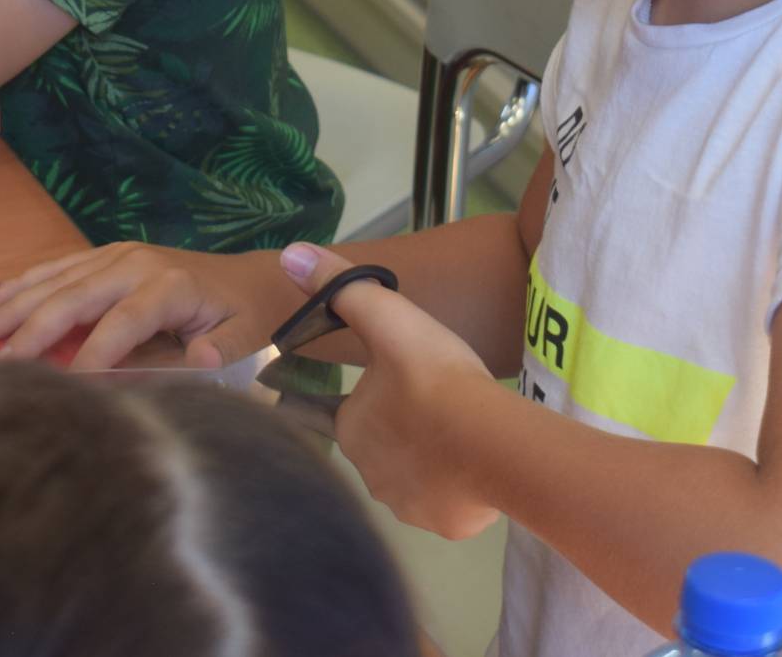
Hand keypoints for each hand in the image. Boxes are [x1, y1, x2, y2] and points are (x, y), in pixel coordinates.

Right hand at [0, 241, 286, 371]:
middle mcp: (137, 264)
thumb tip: (197, 361)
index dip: (90, 356)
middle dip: (30, 331)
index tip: (59, 388)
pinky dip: (24, 283)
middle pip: (75, 298)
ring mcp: (119, 255)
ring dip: (14, 305)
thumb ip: (221, 352)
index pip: (121, 324)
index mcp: (170, 287)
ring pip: (58, 280)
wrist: (255, 277)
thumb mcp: (246, 338)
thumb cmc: (246, 316)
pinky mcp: (109, 256)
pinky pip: (60, 268)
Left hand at [286, 243, 503, 539]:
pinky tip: (473, 469)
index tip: (366, 395)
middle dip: (395, 430)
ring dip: (423, 462)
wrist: (491, 442)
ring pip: (410, 478)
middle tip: (428, 405)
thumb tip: (291, 255)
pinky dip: (453, 490)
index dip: (350, 402)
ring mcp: (406, 505)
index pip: (334, 415)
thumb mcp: (388, 318)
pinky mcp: (444, 525)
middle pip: (378, 446)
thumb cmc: (434, 378)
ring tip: (453, 436)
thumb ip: (342, 288)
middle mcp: (369, 474)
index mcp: (351, 428)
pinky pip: (443, 504)